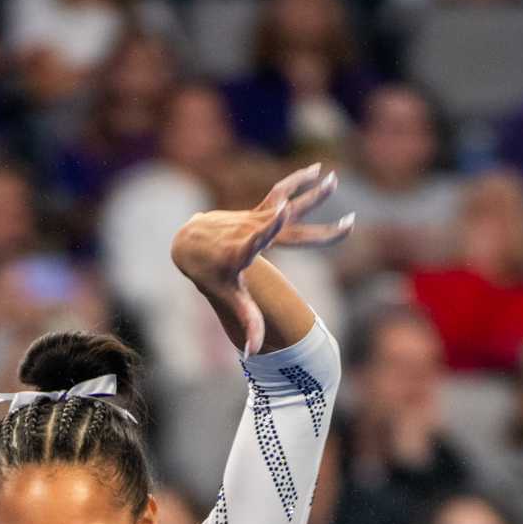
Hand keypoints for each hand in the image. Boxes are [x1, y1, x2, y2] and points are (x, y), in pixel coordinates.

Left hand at [170, 163, 354, 355]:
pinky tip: (317, 170)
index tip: (280, 212)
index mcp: (240, 252)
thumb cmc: (209, 274)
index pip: (255, 238)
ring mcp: (254, 217)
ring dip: (309, 189)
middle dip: (304, 206)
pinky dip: (298, 182)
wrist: (190, 242)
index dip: (267, 227)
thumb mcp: (227, 297)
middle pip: (282, 218)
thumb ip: (246, 321)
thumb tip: (252, 353)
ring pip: (285, 199)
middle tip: (328, 195)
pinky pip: (280, 193)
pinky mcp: (256, 210)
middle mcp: (248, 230)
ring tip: (332, 176)